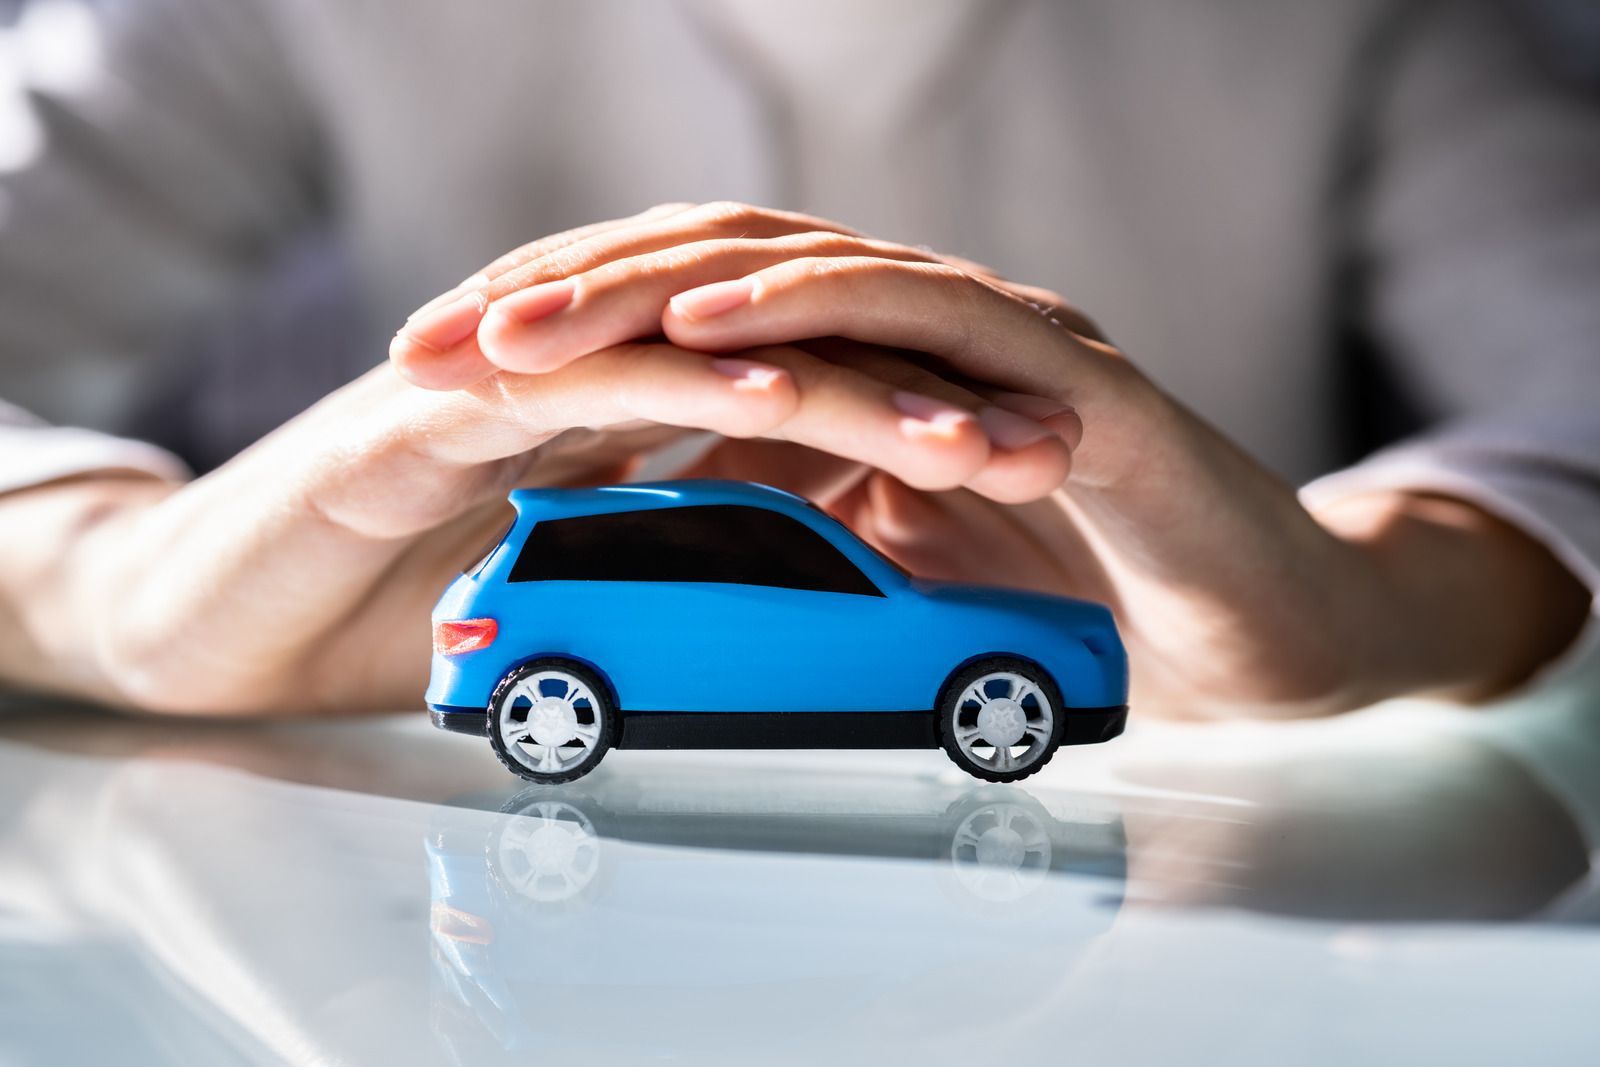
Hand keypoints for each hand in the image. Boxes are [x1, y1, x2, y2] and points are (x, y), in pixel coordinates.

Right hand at [0, 208, 1085, 714]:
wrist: (214, 619)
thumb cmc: (392, 613)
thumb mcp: (581, 590)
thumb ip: (683, 562)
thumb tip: (818, 587)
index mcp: (638, 416)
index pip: (810, 397)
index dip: (929, 422)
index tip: (1045, 472)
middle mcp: (597, 373)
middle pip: (793, 354)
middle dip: (933, 394)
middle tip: (1059, 441)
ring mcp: (520, 372)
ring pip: (713, 348)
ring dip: (855, 385)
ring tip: (976, 436)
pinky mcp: (443, 395)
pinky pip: (586, 375)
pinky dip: (693, 384)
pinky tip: (788, 399)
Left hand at [392, 202, 1587, 713]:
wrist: (1262, 635)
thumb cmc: (1080, 601)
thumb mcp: (891, 554)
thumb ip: (797, 508)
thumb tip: (663, 515)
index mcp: (870, 355)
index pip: (692, 308)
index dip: (559, 326)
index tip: (432, 374)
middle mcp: (919, 321)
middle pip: (714, 265)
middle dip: (563, 290)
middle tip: (432, 337)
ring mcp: (989, 332)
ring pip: (798, 266)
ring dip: (649, 289)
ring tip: (524, 325)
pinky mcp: (1061, 370)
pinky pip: (916, 317)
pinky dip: (803, 315)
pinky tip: (698, 337)